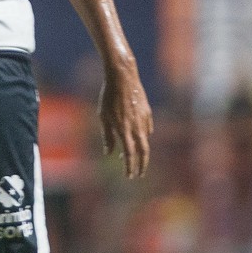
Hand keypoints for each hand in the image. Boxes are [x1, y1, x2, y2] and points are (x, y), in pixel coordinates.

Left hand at [99, 60, 152, 179]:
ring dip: (140, 151)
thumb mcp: (103, 116)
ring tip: (132, 157)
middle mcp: (136, 126)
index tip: (130, 176)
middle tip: (138, 174)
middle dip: (141, 166)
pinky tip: (139, 138)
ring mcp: (144, 119)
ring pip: (145, 140)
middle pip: (143, 152)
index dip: (130, 167)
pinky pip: (147, 128)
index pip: (129, 154)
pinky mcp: (147, 112)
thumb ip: (108, 136)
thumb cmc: (109, 96)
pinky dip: (143, 136)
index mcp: (124, 129)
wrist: (123, 76)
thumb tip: (109, 153)